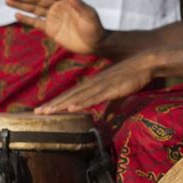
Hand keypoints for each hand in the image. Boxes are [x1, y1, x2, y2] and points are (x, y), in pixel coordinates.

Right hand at [6, 0, 105, 54]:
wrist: (96, 45)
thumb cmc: (95, 28)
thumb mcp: (89, 15)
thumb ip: (78, 3)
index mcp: (67, 2)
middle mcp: (59, 8)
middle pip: (38, 0)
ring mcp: (55, 19)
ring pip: (35, 10)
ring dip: (22, 5)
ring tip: (8, 0)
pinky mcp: (52, 30)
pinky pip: (37, 23)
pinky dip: (27, 19)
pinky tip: (17, 14)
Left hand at [34, 54, 153, 113]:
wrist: (145, 63)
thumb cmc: (133, 76)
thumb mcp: (118, 93)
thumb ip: (111, 106)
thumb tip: (106, 119)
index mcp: (94, 83)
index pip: (72, 94)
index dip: (58, 102)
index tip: (44, 110)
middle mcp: (93, 83)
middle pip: (70, 95)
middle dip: (53, 104)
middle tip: (37, 114)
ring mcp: (101, 85)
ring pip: (78, 97)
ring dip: (62, 104)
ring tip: (47, 112)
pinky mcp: (111, 89)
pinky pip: (94, 97)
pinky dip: (82, 103)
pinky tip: (71, 107)